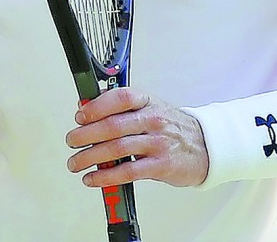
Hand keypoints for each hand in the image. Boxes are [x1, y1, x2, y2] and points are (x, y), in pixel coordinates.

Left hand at [65, 88, 209, 188]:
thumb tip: (86, 107)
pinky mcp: (160, 166)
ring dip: (91, 157)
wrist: (204, 146)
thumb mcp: (148, 107)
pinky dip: (106, 176)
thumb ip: (119, 107)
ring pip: (117, 149)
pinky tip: (93, 178)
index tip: (79, 116)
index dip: (96, 106)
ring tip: (76, 163)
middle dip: (86, 135)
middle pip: (113, 125)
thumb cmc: (171, 126)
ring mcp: (158, 143)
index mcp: (147, 101)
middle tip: (72, 141)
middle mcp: (152, 120)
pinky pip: (128, 171)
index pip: (120, 98)